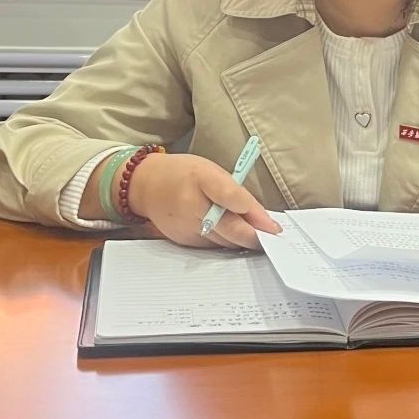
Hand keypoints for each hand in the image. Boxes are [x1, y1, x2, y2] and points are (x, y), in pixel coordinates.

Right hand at [125, 153, 281, 249]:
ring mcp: (186, 226)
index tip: (272, 225)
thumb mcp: (212, 172)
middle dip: (254, 236)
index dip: (254, 213)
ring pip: (224, 241)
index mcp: (201, 178)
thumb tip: (261, 217)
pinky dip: (227, 242)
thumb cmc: (184, 174)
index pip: (231, 196)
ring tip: (259, 237)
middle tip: (272, 239)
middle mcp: (191, 205)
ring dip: (243, 241)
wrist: (147, 185)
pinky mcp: (184, 241)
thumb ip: (236, 192)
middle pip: (230, 227)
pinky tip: (236, 238)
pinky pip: (213, 246)